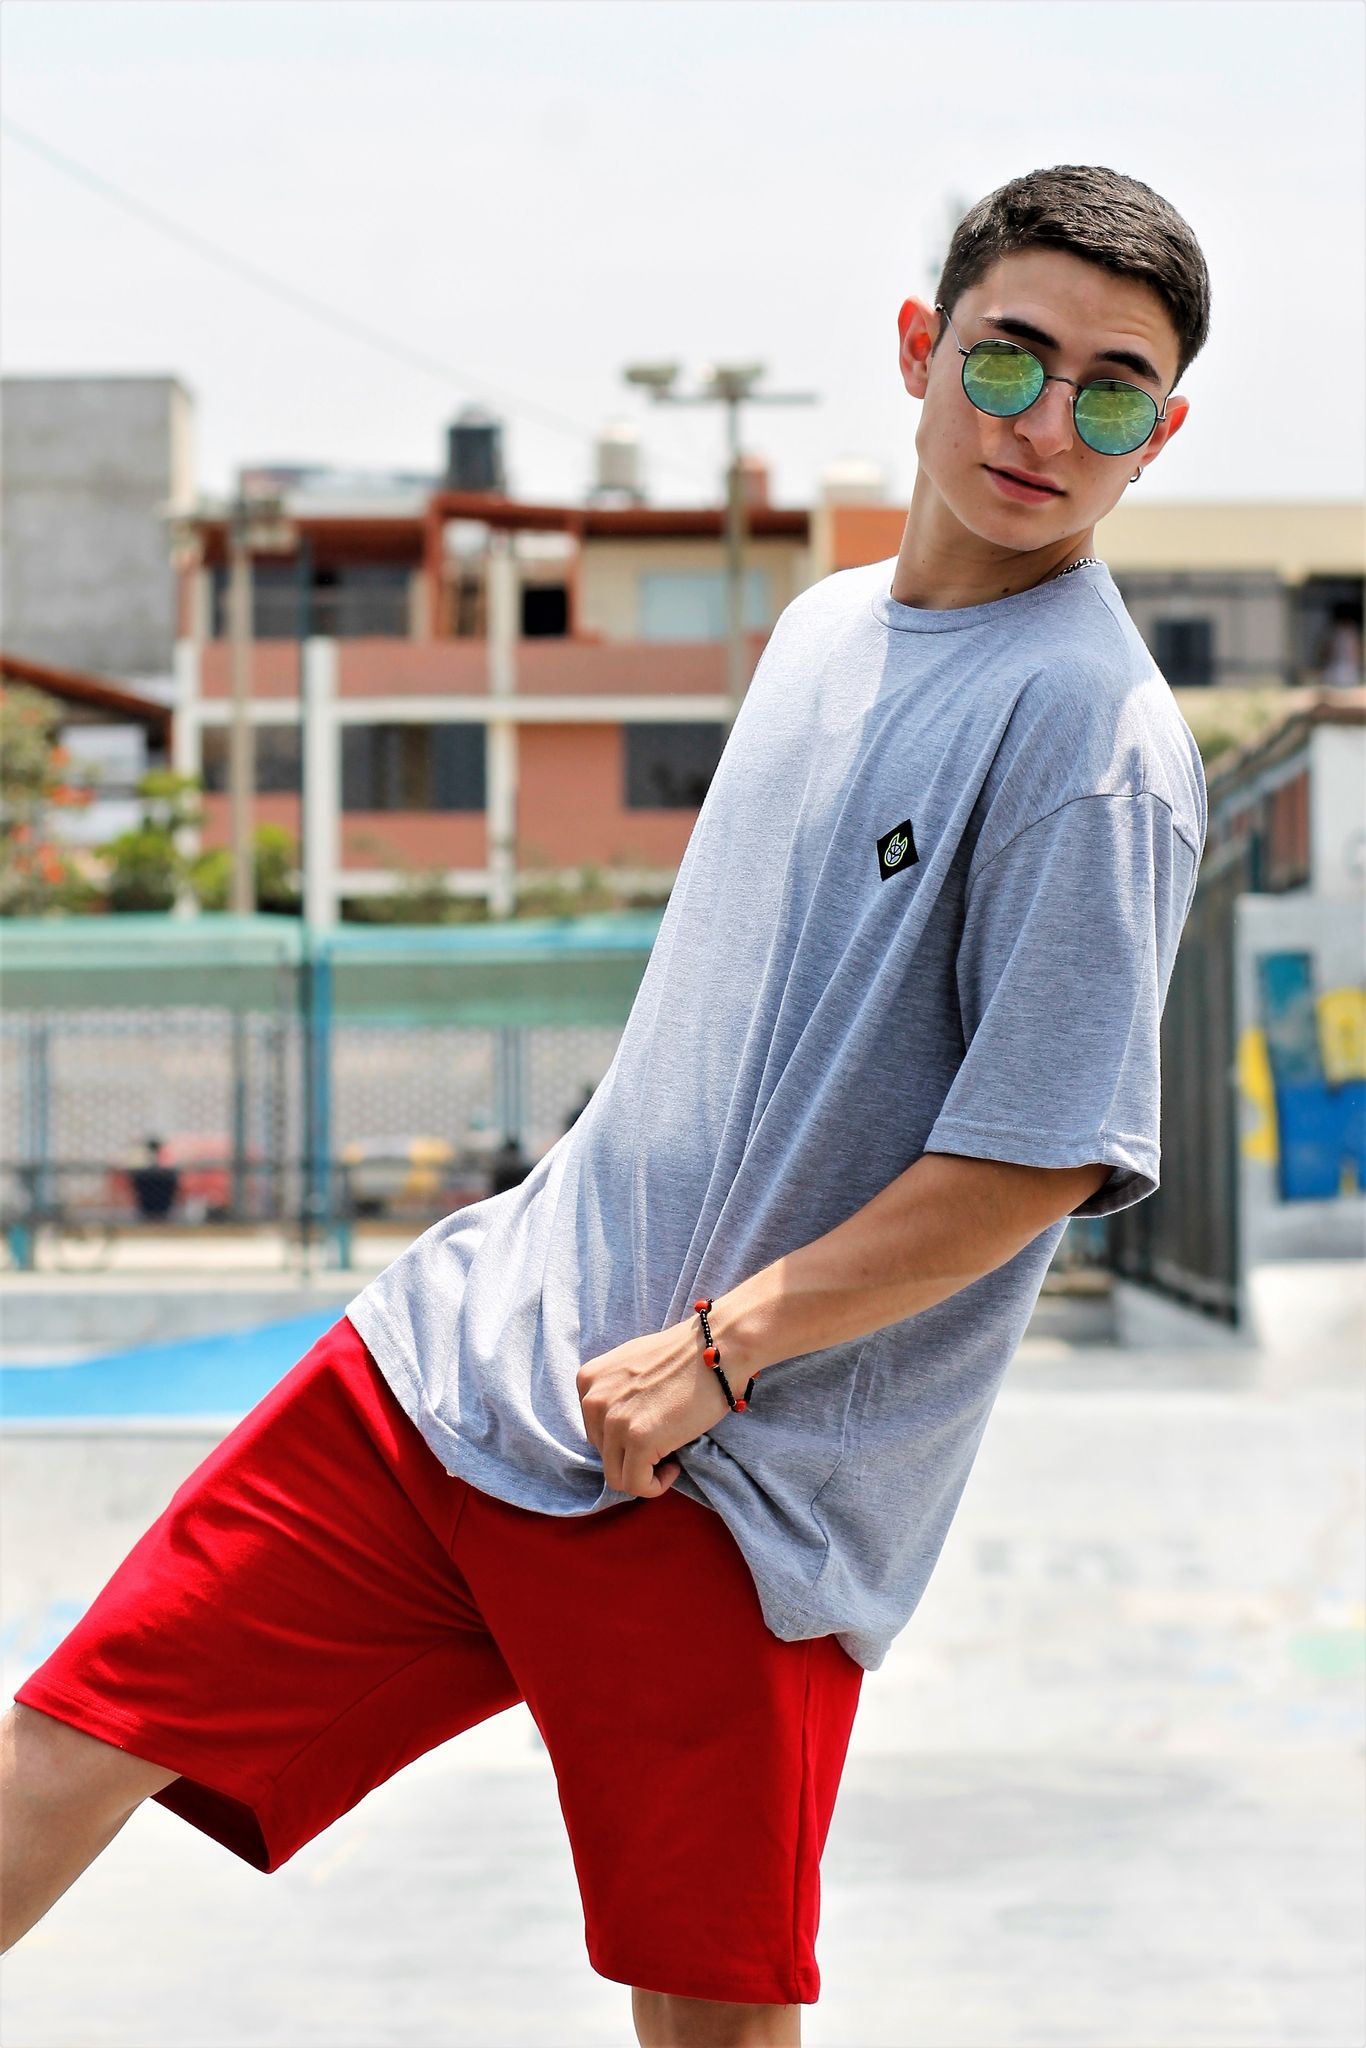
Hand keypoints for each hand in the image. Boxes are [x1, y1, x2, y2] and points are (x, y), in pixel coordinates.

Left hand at [576, 1318, 734, 1499]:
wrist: (718, 1348)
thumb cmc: (685, 1355)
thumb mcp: (632, 1364)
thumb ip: (615, 1393)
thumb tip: (616, 1428)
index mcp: (588, 1380)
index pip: (594, 1430)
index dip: (623, 1438)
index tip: (651, 1432)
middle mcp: (593, 1401)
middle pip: (604, 1454)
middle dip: (632, 1455)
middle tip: (664, 1444)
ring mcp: (614, 1421)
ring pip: (616, 1476)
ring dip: (643, 1474)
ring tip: (670, 1457)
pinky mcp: (639, 1440)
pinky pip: (635, 1484)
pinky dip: (655, 1485)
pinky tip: (674, 1466)